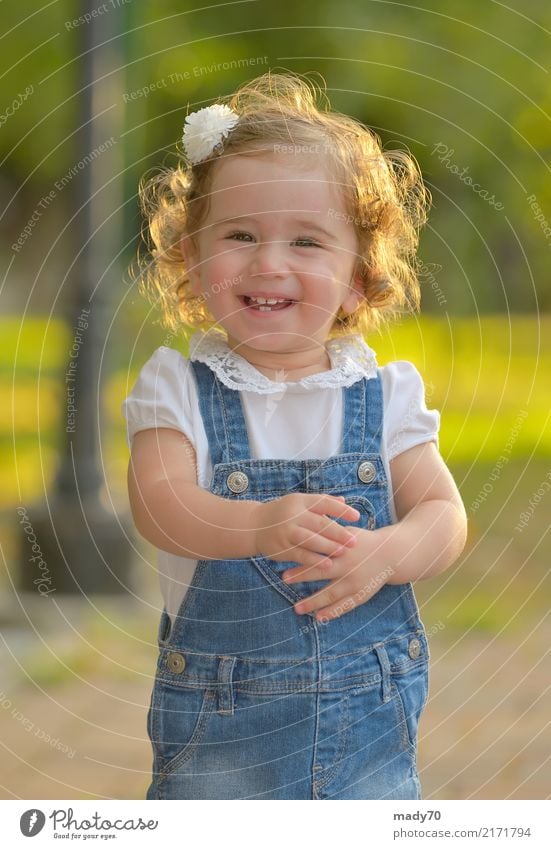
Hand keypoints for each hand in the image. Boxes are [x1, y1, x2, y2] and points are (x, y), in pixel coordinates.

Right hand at [251, 494, 360, 568]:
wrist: (254, 525)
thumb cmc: (284, 513)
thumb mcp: (300, 503)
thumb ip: (322, 503)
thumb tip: (344, 501)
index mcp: (301, 501)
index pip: (324, 503)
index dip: (341, 510)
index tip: (357, 517)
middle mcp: (293, 515)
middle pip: (319, 523)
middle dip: (338, 533)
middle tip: (354, 541)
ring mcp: (286, 531)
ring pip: (310, 540)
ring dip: (328, 547)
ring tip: (343, 552)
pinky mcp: (281, 547)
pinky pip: (300, 554)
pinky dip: (314, 560)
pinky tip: (327, 564)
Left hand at [281, 526, 396, 620]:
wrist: (391, 554)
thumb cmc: (364, 541)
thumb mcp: (348, 532)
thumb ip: (329, 531)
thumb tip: (307, 521)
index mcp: (343, 549)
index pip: (319, 552)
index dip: (302, 556)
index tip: (286, 557)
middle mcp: (348, 566)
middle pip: (322, 572)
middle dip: (302, 576)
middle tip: (284, 579)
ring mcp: (355, 582)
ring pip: (331, 594)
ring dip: (313, 601)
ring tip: (297, 608)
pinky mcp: (361, 594)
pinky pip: (345, 606)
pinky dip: (332, 612)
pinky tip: (319, 617)